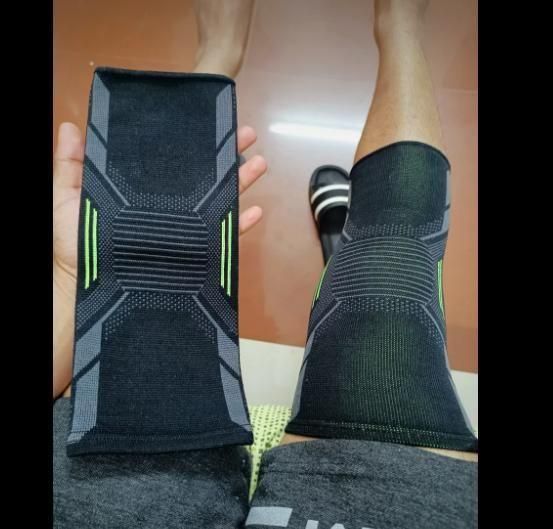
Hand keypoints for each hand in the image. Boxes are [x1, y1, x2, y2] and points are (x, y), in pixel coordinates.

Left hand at [53, 122, 266, 397]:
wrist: (90, 287)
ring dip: (242, 181)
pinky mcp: (194, 252)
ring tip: (260, 163)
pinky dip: (240, 224)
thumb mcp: (68, 199)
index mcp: (148, 191)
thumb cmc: (77, 244)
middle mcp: (171, 208)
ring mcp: (186, 230)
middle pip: (205, 176)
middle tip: (246, 133)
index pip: (175, 160)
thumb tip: (73, 126)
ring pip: (220, 200)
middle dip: (228, 153)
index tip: (210, 122)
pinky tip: (256, 211)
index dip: (194, 140)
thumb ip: (71, 165)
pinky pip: (223, 237)